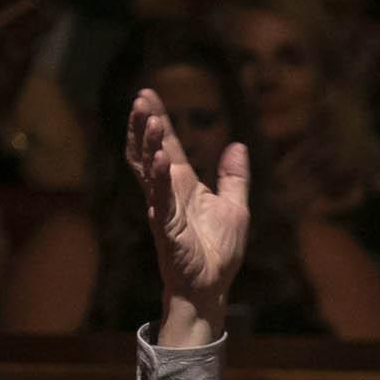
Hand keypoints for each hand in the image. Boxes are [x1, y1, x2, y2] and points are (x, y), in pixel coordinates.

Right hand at [124, 88, 248, 332]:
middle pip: (149, 152)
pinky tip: (161, 158)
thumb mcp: (235, 207)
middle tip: (141, 99)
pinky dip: (159, 179)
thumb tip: (238, 145)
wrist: (213, 286)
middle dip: (145, 125)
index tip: (148, 93)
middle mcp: (167, 193)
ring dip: (150, 144)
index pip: (167, 146)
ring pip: (150, 171)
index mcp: (182, 185)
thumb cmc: (219, 250)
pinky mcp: (167, 229)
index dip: (158, 120)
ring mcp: (164, 210)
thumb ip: (234, 177)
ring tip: (152, 118)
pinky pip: (160, 200)